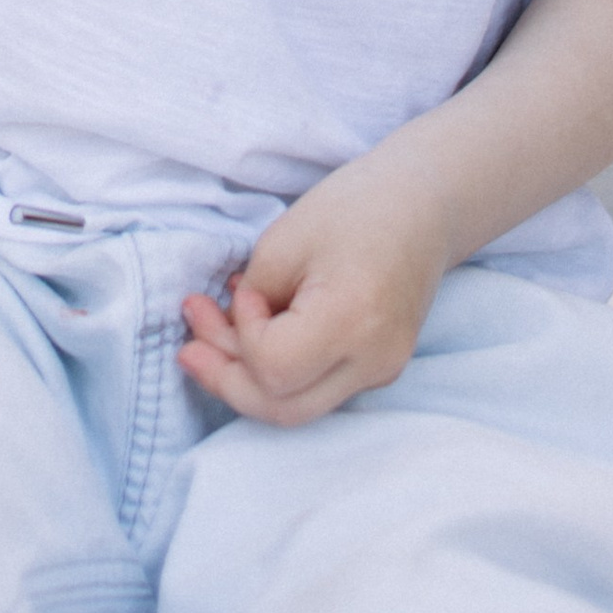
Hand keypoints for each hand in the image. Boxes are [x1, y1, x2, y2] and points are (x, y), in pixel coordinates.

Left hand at [179, 159, 446, 425]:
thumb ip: (249, 302)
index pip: (273, 367)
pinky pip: (318, 389)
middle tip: (188, 345)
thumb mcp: (283, 242)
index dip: (241, 335)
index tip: (241, 289)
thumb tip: (225, 344)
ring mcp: (382, 371)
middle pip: (283, 409)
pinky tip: (255, 337)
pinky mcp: (381, 369)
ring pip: (298, 408)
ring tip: (210, 337)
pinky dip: (279, 372)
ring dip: (247, 380)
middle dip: (226, 380)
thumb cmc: (353, 207)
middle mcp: (374, 361)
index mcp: (352, 320)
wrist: (424, 203)